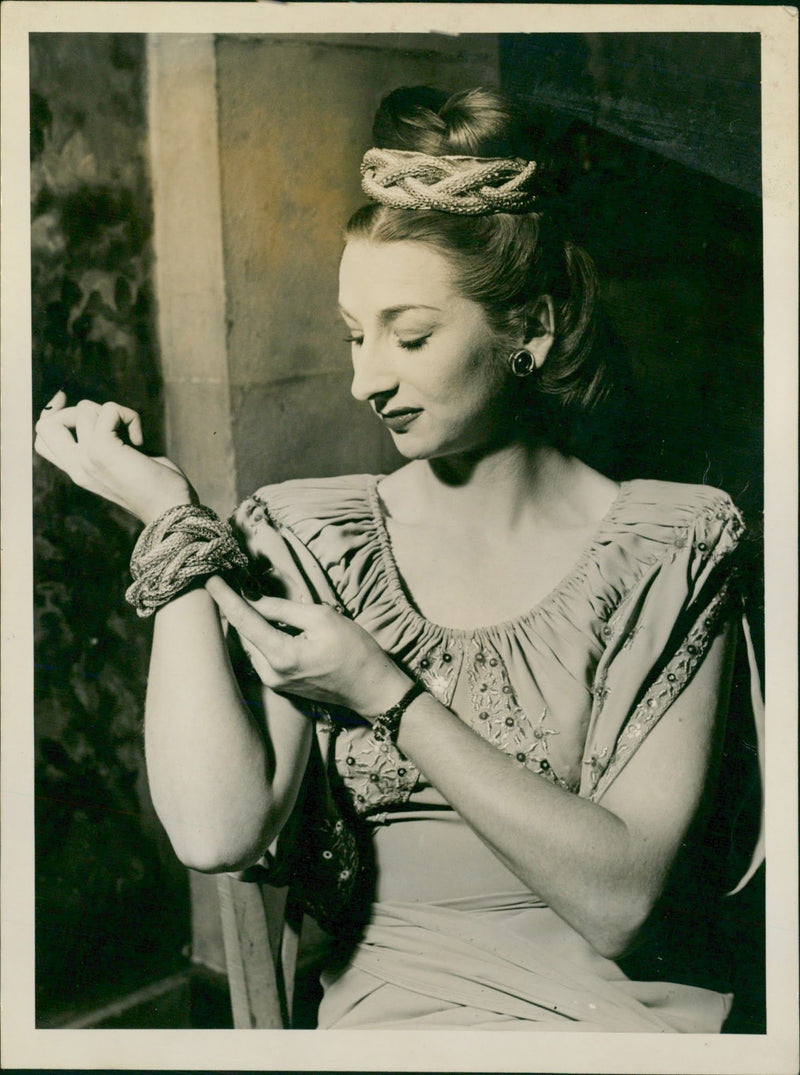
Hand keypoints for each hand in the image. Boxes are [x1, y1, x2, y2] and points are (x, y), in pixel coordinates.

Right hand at [34, 391, 195, 523]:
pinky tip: (140, 441)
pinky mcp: (102, 449)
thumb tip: (104, 413)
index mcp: (78, 472)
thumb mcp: (122, 463)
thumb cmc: (159, 488)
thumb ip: (106, 444)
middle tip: (109, 426)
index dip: (54, 417)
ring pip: (84, 409)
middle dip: (77, 411)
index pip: (43, 439)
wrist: (172, 511)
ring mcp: (86, 458)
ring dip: (113, 414)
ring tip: (132, 438)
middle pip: (45, 424)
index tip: (76, 406)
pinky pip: (109, 410)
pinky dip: (130, 416)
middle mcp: (76, 466)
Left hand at [205, 576, 411, 716]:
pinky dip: (258, 636)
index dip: (225, 598)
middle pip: (242, 634)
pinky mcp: (280, 685)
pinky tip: (266, 622)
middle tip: (230, 583)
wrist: (371, 689)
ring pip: (250, 645)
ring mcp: (274, 682)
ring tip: (248, 600)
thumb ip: (283, 609)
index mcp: (281, 655)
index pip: (243, 621)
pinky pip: (260, 655)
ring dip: (247, 623)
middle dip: (235, 608)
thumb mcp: (322, 618)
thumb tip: (252, 599)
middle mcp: (271, 673)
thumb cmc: (354, 650)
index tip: (209, 579)